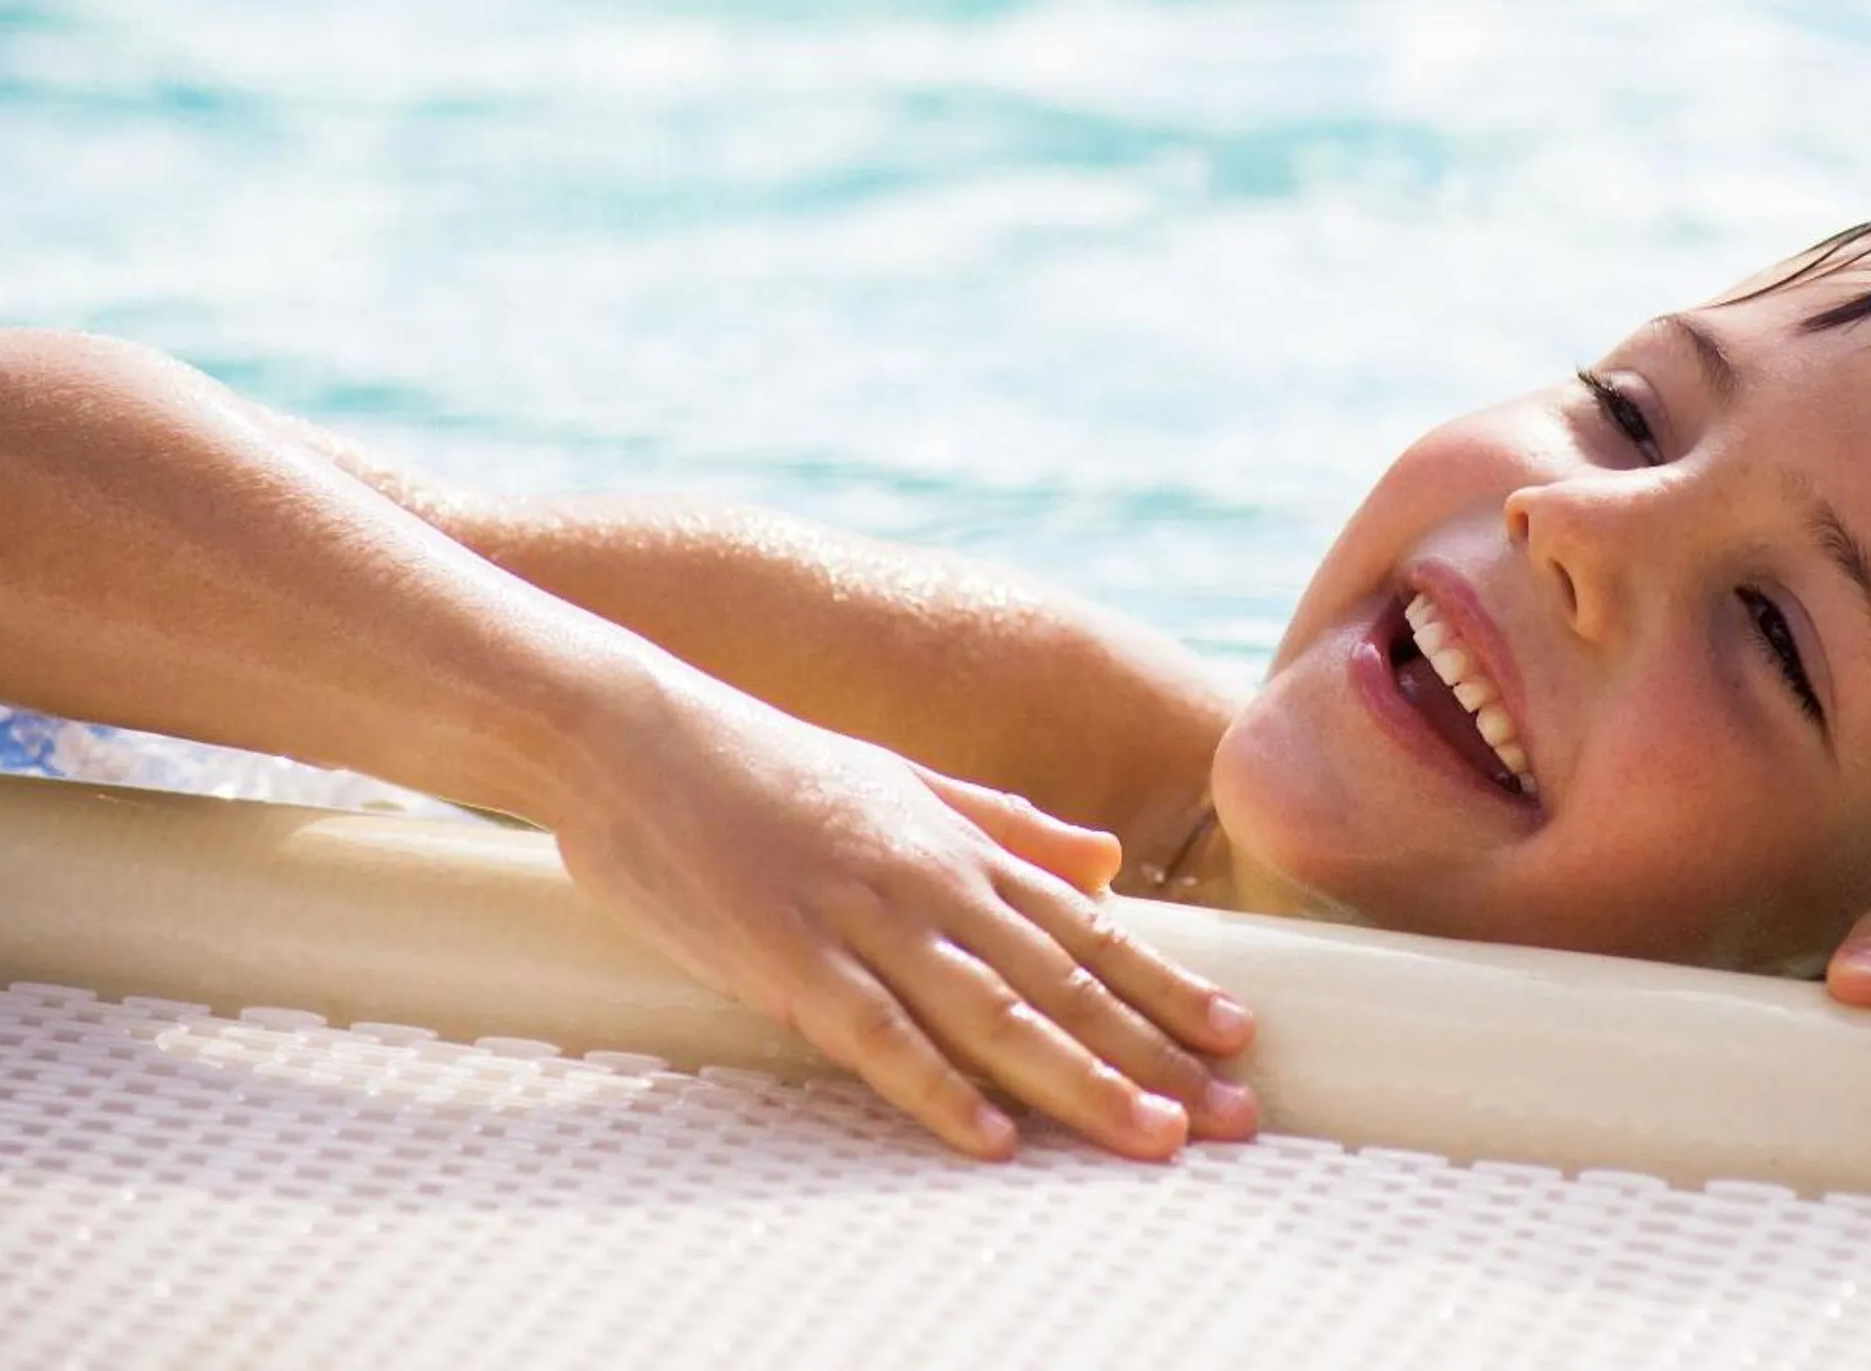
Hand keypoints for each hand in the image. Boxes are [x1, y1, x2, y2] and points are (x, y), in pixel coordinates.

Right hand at [546, 679, 1257, 1163]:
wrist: (630, 729)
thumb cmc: (755, 760)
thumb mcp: (898, 779)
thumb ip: (1004, 824)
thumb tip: (1104, 861)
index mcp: (954, 841)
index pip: (1087, 928)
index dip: (1168, 985)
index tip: (1240, 1033)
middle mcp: (928, 879)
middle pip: (1064, 981)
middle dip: (1157, 1052)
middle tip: (1237, 1114)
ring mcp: (859, 919)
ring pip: (995, 1014)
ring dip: (1082, 1082)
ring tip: (1156, 1137)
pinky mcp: (786, 957)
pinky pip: (877, 1037)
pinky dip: (938, 1090)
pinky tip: (993, 1140)